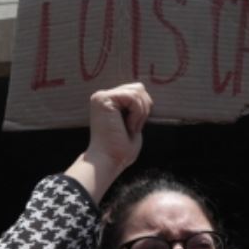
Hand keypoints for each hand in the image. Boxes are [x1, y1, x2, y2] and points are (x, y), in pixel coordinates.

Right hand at [65, 83, 152, 202]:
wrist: (108, 161)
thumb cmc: (120, 150)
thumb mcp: (133, 124)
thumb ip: (136, 108)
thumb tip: (147, 96)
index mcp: (110, 102)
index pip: (136, 91)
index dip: (143, 109)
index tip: (134, 128)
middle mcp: (103, 96)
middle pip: (138, 88)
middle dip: (144, 108)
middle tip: (133, 128)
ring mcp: (101, 96)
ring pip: (137, 91)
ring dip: (140, 113)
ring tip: (130, 128)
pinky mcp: (103, 99)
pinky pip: (133, 97)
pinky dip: (137, 114)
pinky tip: (128, 126)